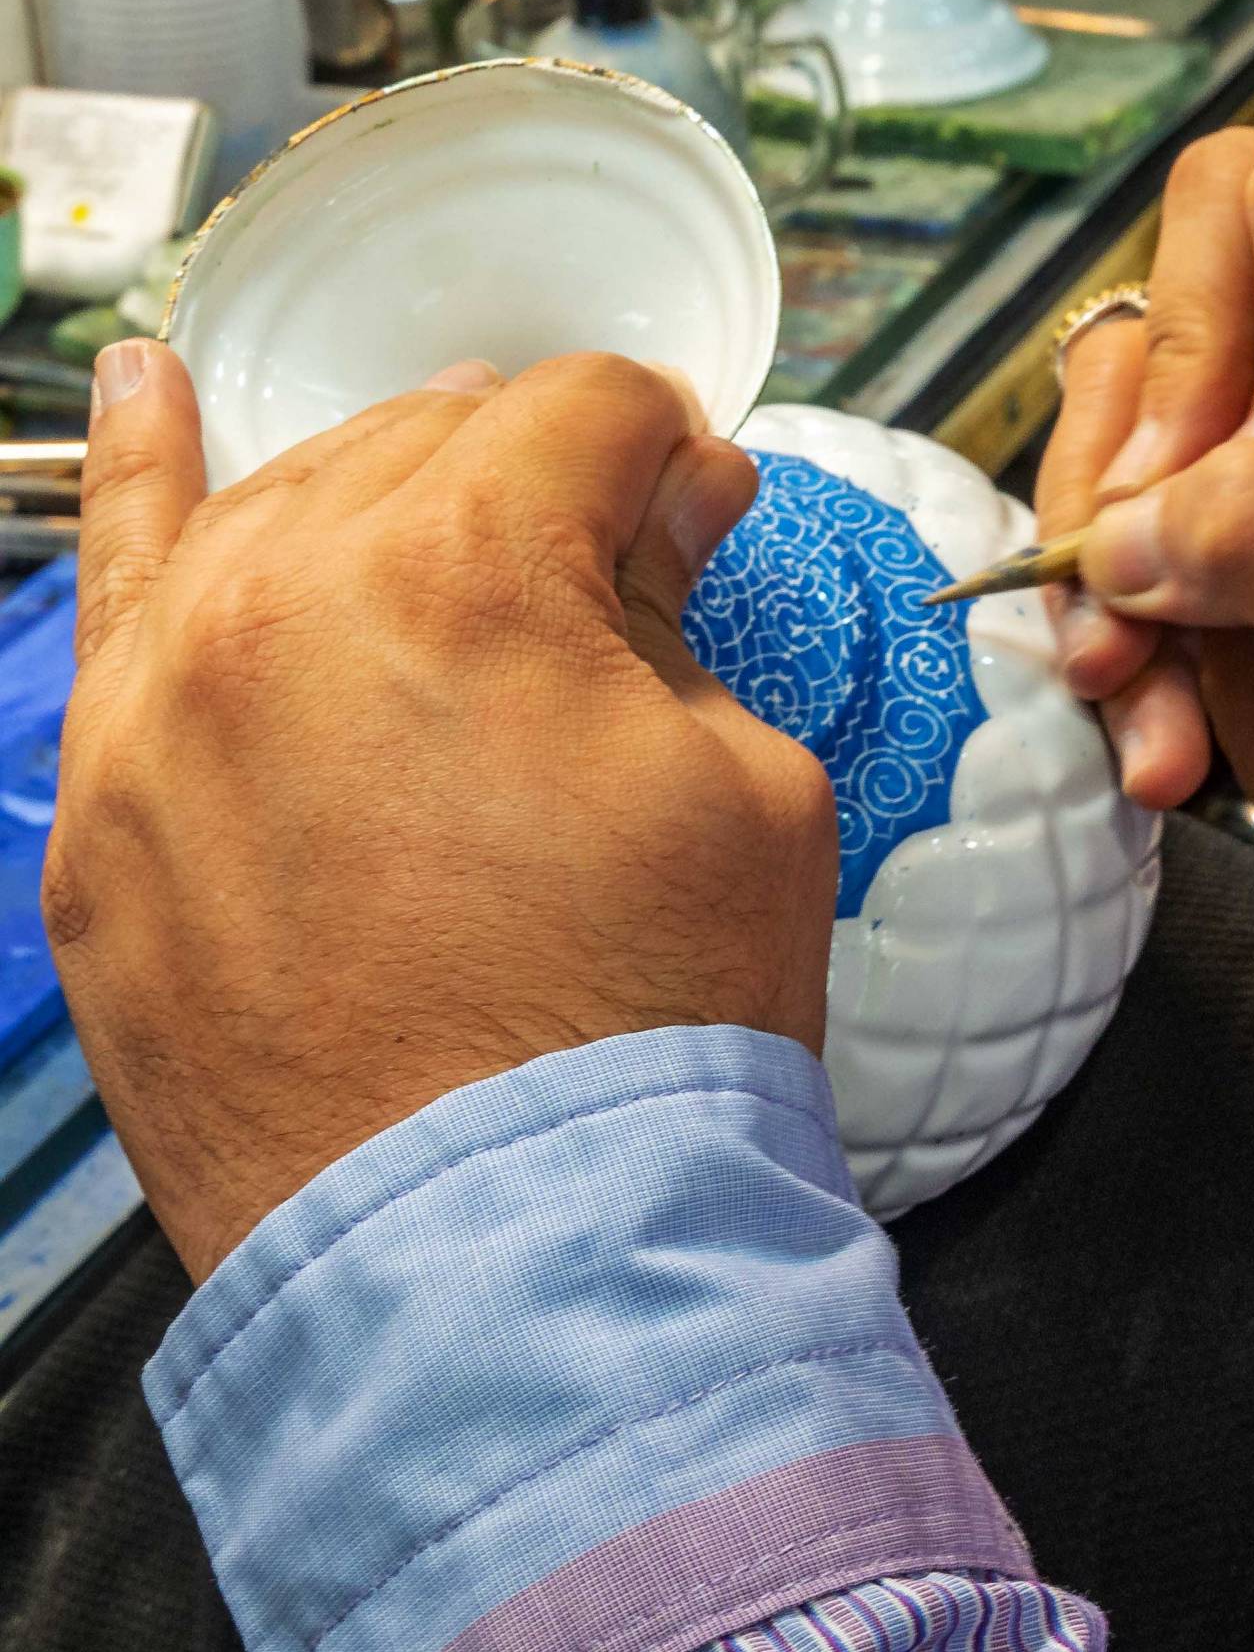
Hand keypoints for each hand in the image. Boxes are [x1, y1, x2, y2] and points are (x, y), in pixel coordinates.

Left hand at [46, 344, 837, 1281]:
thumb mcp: (748, 784)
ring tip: (448, 482)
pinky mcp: (107, 815)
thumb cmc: (647, 1026)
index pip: (584, 413)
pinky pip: (110, 601)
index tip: (695, 509)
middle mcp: (285, 602)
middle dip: (538, 473)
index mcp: (469, 570)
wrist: (511, 1260)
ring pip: (281, 503)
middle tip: (611, 551)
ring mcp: (167, 709)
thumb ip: (684, 612)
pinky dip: (134, 478)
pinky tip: (144, 392)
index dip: (668, 450)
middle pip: (428, 440)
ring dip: (385, 484)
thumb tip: (671, 506)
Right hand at [1037, 132, 1253, 1026]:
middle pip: (1192, 259)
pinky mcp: (1216, 518)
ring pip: (1117, 387)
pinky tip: (1163, 733)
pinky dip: (1102, 627)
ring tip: (1140, 673)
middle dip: (1164, 423)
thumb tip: (1117, 529)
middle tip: (1182, 556)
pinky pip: (1096, 516)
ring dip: (1109, 546)